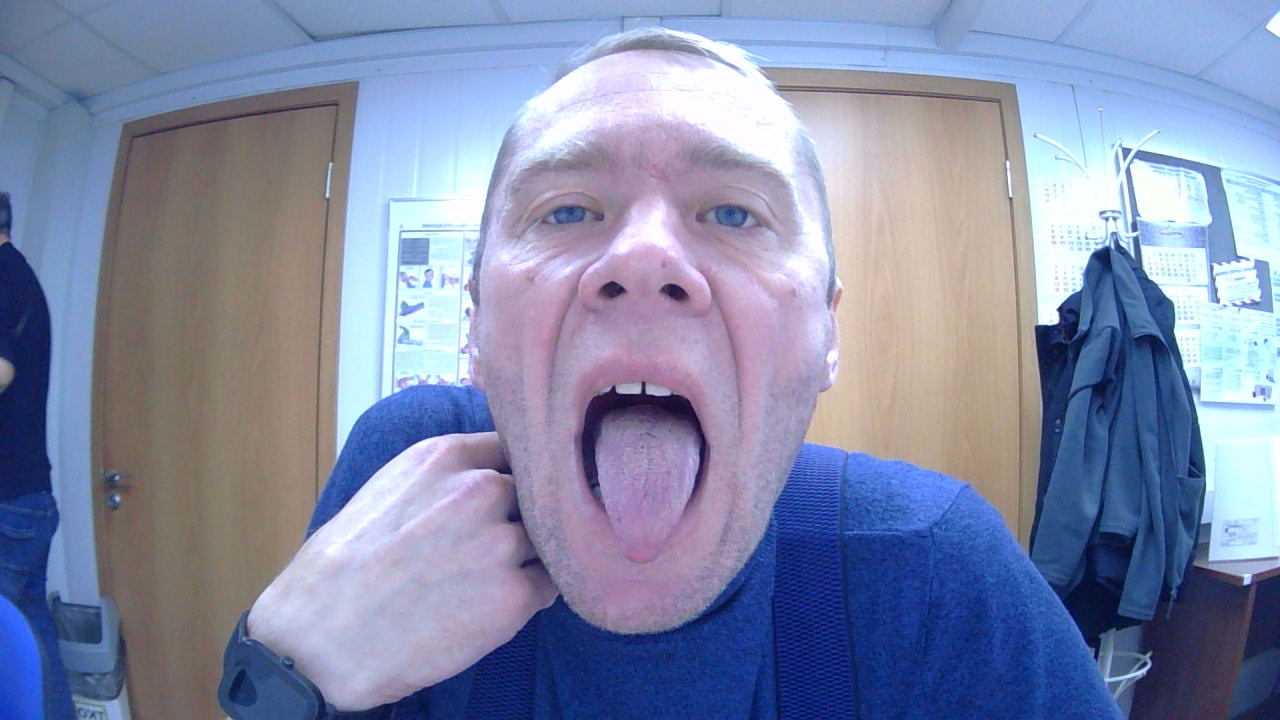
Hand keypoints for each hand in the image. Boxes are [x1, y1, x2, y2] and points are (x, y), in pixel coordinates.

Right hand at [245, 432, 557, 709]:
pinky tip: (492, 606)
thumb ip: (444, 477)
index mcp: (446, 457)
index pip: (513, 448)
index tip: (508, 494)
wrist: (321, 638)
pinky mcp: (515, 596)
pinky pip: (548, 585)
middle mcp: (481, 490)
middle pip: (534, 493)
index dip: (513, 474)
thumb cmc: (341, 567)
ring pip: (545, 538)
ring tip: (485, 580)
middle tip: (489, 548)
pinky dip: (531, 596)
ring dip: (528, 556)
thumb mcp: (388, 488)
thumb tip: (490, 476)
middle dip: (519, 517)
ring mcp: (502, 542)